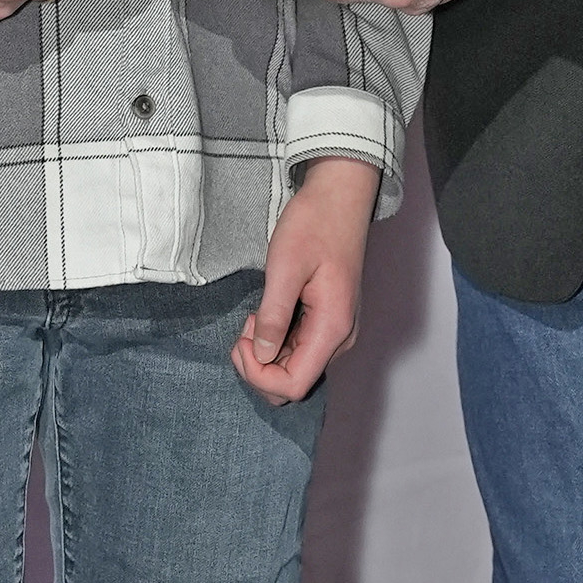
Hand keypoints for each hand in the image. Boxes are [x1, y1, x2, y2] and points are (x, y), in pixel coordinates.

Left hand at [231, 156, 379, 404]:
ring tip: (255, 314)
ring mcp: (336, 331)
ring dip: (265, 354)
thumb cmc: (314, 224)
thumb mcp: (285, 266)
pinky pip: (298, 350)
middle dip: (258, 367)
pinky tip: (265, 314)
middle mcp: (339, 338)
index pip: (294, 386)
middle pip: (293, 383)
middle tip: (245, 326)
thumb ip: (273, 315)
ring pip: (294, 368)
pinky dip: (275, 342)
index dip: (259, 375)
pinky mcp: (328, 322)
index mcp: (333, 327)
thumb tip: (262, 354)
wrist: (340, 197)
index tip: (242, 338)